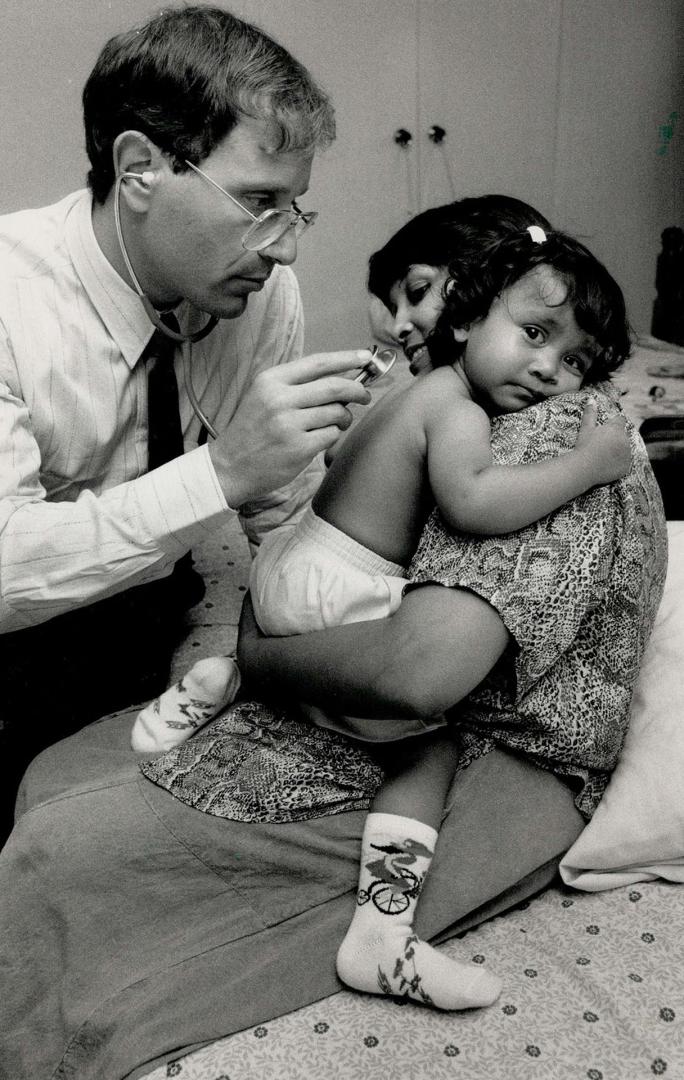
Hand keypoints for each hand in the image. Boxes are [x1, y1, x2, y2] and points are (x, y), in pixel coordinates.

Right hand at [208, 350, 371, 505]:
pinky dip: (332, 435)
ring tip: (336, 422)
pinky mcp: (299, 448)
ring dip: (343, 417)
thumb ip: (297, 384)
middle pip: (334, 387)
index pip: (317, 363)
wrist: (230, 467)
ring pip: (336, 412)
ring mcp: (289, 424)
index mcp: (271, 380)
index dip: (346, 359)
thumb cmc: (252, 430)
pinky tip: (318, 439)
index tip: (365, 358)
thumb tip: (341, 377)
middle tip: (364, 395)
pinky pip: (331, 435)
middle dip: (356, 390)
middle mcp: (279, 399)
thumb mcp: (264, 395)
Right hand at [574, 401, 631, 484]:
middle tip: (601, 446)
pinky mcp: (626, 466)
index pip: (620, 421)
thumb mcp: (586, 428)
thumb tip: (591, 399)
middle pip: (623, 436)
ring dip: (618, 451)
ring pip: (625, 449)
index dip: (613, 425)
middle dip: (615, 439)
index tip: (605, 432)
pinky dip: (619, 464)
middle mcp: (625, 439)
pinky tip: (607, 465)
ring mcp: (627, 454)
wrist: (583, 468)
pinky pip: (625, 463)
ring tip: (603, 456)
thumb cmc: (583, 446)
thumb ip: (590, 413)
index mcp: (616, 428)